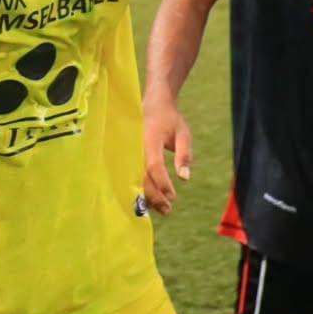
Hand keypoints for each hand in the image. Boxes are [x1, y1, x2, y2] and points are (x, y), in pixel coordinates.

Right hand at [142, 91, 192, 216]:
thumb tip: (184, 178)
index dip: (163, 183)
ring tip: (163, 209)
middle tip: (168, 210)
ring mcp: (130, 150)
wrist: (153, 104)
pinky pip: (132, 175)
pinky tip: (152, 201)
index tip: (173, 196)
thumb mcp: (183, 133)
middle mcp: (136, 145)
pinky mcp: (128, 156)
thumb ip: (184, 154)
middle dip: (154, 196)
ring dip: (147, 196)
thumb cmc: (170, 120)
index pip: (154, 165)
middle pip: (141, 176)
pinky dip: (141, 189)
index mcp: (150, 138)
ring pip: (134, 178)